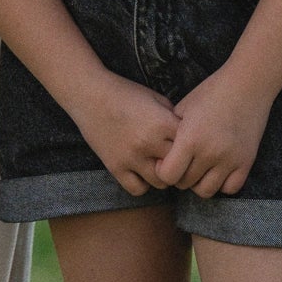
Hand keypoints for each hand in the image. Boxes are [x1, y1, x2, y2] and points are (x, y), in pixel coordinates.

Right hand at [71, 72, 181, 196]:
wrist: (91, 95)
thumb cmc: (125, 92)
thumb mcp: (155, 97)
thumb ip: (172, 116)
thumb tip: (186, 133)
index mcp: (161, 122)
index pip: (189, 144)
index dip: (190, 143)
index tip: (187, 142)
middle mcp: (149, 143)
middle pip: (178, 165)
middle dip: (179, 161)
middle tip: (176, 157)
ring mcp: (132, 158)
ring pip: (161, 182)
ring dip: (163, 175)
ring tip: (159, 164)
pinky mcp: (116, 168)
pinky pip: (138, 189)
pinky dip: (143, 183)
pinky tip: (141, 171)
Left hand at [154, 65, 270, 197]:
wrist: (247, 83)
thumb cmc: (212, 92)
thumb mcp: (185, 106)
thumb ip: (171, 132)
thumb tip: (159, 156)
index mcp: (190, 138)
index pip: (168, 175)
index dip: (163, 170)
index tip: (166, 161)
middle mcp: (210, 152)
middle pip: (185, 184)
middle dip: (180, 174)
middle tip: (183, 161)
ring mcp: (230, 159)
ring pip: (206, 191)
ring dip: (199, 182)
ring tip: (199, 166)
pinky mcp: (246, 162)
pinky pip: (229, 189)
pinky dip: (221, 183)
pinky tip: (218, 169)